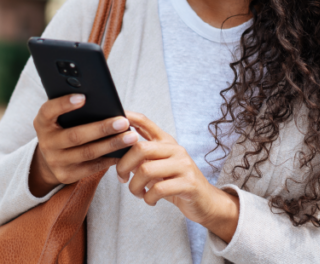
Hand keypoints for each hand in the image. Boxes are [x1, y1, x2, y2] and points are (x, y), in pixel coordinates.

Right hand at [29, 94, 139, 196]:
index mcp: (42, 123)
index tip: (83, 97)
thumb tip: (102, 101)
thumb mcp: (58, 118)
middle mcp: (46, 143)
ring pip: (87, 153)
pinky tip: (124, 151)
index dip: (64, 104)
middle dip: (102, 129)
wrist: (49, 159)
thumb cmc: (61, 129)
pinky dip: (110, 159)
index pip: (49, 111)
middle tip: (123, 121)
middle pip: (76, 136)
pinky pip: (92, 167)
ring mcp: (55, 161)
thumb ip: (72, 110)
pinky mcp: (66, 175)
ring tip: (130, 137)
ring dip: (112, 145)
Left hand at [116, 112, 240, 242]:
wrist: (204, 201)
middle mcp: (175, 150)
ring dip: (135, 186)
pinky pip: (158, 189)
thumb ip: (142, 157)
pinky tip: (150, 200)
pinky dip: (148, 198)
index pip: (146, 123)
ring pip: (146, 170)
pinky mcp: (188, 184)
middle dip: (123, 165)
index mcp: (166, 142)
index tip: (114, 117)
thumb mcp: (159, 166)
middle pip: (140, 148)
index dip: (129, 118)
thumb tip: (115, 150)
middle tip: (121, 178)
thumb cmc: (175, 183)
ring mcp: (183, 166)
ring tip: (137, 193)